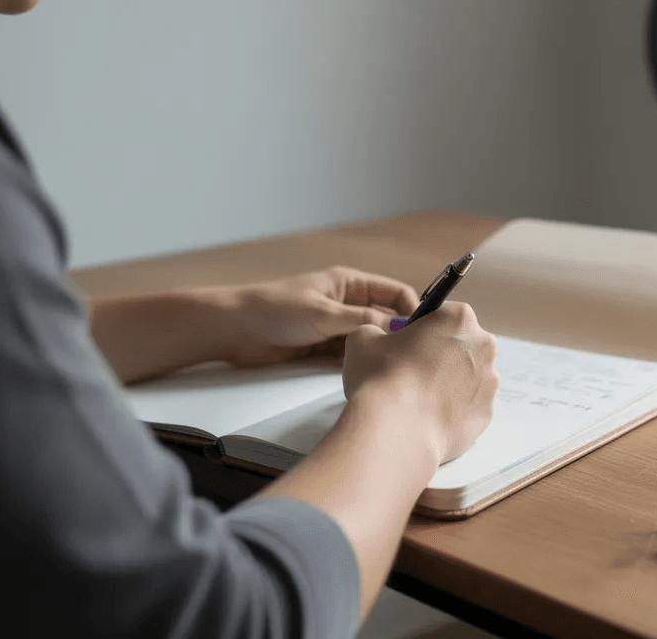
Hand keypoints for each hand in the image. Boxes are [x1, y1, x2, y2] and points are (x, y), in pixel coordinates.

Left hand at [224, 266, 419, 367]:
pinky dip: (356, 363)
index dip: (412, 309)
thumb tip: (399, 328)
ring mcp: (335, 326)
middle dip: (395, 334)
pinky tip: (360, 372)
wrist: (235, 330)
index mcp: (350, 284)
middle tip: (407, 355)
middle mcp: (346, 303)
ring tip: (384, 366)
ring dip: (374, 351)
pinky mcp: (322, 347)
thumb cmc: (276, 310)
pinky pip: (349, 355)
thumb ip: (363, 320)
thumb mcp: (325, 314)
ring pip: (368, 339)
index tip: (420, 332)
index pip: (395, 292)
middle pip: (384, 318)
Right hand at [341, 302, 499, 463]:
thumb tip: (378, 340)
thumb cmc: (381, 379)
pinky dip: (454, 411)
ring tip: (419, 399)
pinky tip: (429, 417)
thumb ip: (376, 332)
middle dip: (443, 355)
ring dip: (450, 383)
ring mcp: (489, 382)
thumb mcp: (363, 339)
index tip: (412, 341)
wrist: (395, 432)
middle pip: (463, 345)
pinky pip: (470, 407)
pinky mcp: (486, 414)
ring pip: (470, 377)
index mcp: (458, 318)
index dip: (426, 327)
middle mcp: (483, 346)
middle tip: (413, 372)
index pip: (445, 314)